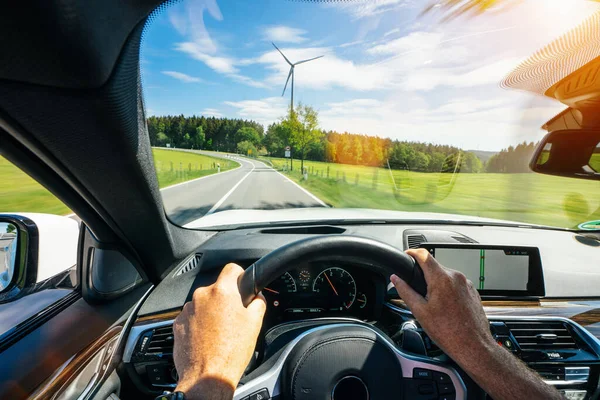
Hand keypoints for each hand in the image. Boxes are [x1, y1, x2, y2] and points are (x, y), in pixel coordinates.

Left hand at [173, 263, 265, 399]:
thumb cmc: (231, 352)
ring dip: (211, 312)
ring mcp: (187, 310)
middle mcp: (201, 296)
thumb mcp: (254, 323)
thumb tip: (257, 297)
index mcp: (222, 291)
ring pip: (203, 304)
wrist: (207, 377)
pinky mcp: (177, 324)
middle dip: (226, 300)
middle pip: (217, 289)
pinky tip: (207, 339)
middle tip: (234, 318)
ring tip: (220, 332)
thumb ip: (258, 302)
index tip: (242, 283)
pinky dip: (199, 324)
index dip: (240, 275)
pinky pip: (192, 317)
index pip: (232, 268)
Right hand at [390, 248, 494, 363]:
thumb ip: (405, 291)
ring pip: (446, 276)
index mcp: (441, 279)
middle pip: (435, 266)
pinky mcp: (473, 291)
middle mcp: (456, 277)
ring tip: (434, 305)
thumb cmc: (449, 332)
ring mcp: (467, 283)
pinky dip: (448, 290)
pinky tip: (446, 307)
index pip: (424, 255)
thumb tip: (396, 279)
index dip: (412, 253)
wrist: (473, 346)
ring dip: (437, 284)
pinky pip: (456, 284)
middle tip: (418, 291)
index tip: (407, 255)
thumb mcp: (420, 311)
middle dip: (424, 275)